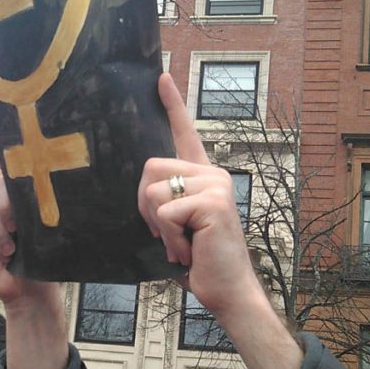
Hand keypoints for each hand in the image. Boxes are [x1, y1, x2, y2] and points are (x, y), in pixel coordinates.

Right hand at [0, 175, 67, 368]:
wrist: (34, 292)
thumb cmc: (48, 264)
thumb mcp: (54, 240)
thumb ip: (51, 221)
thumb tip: (63, 205)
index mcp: (30, 203)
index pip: (21, 176)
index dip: (18, 180)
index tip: (27, 200)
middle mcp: (12, 207)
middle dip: (5, 203)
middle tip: (16, 226)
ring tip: (12, 250)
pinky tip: (4, 256)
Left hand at [141, 75, 302, 368]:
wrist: (227, 291)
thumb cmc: (200, 261)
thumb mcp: (176, 225)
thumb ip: (165, 200)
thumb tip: (142, 187)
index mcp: (204, 176)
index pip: (186, 132)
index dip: (173, 104)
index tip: (161, 77)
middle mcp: (213, 173)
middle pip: (149, 169)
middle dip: (145, 208)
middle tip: (168, 234)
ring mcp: (216, 185)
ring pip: (153, 193)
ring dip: (158, 227)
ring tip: (182, 244)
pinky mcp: (213, 202)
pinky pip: (164, 212)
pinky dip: (169, 238)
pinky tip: (190, 250)